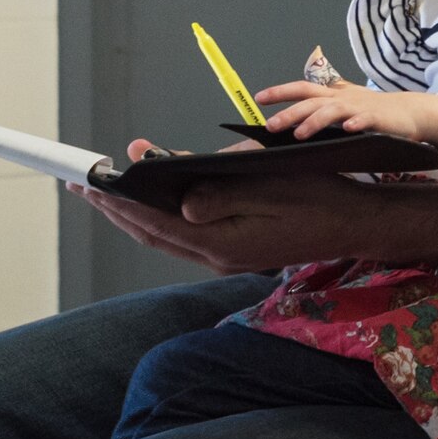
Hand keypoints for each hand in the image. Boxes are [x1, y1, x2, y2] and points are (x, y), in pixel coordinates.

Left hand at [65, 166, 373, 274]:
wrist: (356, 224)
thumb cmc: (319, 197)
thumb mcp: (272, 187)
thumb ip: (222, 196)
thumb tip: (179, 203)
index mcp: (222, 241)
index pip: (155, 221)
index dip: (119, 202)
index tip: (89, 182)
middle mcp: (218, 255)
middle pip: (152, 232)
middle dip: (114, 208)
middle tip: (81, 183)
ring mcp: (226, 256)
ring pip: (165, 236)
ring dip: (133, 214)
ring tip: (106, 191)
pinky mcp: (236, 250)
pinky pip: (184, 236)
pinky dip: (160, 218)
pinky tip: (153, 202)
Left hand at [256, 81, 437, 146]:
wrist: (411, 112)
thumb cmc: (375, 111)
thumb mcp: (346, 105)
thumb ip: (324, 109)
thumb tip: (295, 121)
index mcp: (333, 94)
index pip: (302, 88)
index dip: (281, 91)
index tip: (258, 98)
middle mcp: (343, 98)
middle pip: (311, 101)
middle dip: (289, 113)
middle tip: (270, 125)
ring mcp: (360, 107)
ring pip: (333, 111)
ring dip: (315, 121)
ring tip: (299, 133)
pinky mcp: (378, 119)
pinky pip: (366, 120)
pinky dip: (356, 123)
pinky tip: (348, 129)